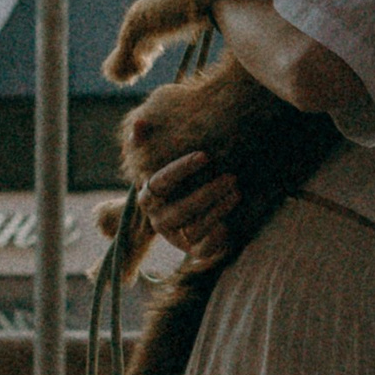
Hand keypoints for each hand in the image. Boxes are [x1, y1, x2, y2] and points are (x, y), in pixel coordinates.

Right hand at [141, 149, 239, 267]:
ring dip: (217, 210)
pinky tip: (230, 224)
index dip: (181, 169)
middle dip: (208, 193)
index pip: (161, 182)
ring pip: (194, 228)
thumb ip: (145, 143)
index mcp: (148, 197)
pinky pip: (204, 249)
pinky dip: (216, 238)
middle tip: (231, 177)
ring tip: (236, 193)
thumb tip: (138, 124)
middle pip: (181, 209)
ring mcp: (176, 236)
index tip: (205, 155)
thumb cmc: (173, 182)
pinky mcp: (193, 250)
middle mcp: (159, 219)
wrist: (181, 215)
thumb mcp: (158, 162)